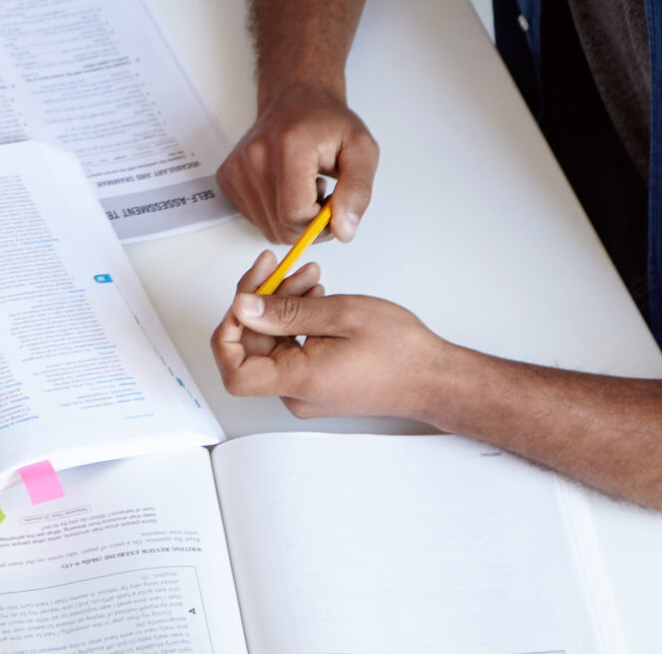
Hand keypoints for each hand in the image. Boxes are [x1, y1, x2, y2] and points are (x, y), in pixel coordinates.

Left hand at [210, 252, 450, 420]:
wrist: (433, 377)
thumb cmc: (399, 351)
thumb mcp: (339, 315)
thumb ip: (286, 311)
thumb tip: (244, 307)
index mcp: (298, 381)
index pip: (234, 371)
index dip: (228, 333)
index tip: (244, 300)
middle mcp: (297, 393)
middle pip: (254, 346)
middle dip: (263, 301)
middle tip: (284, 268)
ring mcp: (307, 391)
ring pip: (273, 344)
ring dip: (282, 306)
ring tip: (309, 277)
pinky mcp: (317, 383)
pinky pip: (291, 350)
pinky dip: (296, 321)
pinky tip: (314, 297)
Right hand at [217, 89, 376, 245]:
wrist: (297, 100)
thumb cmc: (327, 123)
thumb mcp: (361, 150)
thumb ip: (357, 191)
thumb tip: (343, 230)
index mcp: (289, 146)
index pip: (296, 214)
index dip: (321, 222)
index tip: (333, 203)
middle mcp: (255, 156)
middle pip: (281, 227)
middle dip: (310, 223)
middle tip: (322, 193)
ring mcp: (237, 167)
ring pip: (268, 228)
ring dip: (292, 219)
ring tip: (304, 188)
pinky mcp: (227, 177)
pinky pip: (255, 218)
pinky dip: (274, 213)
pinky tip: (285, 189)